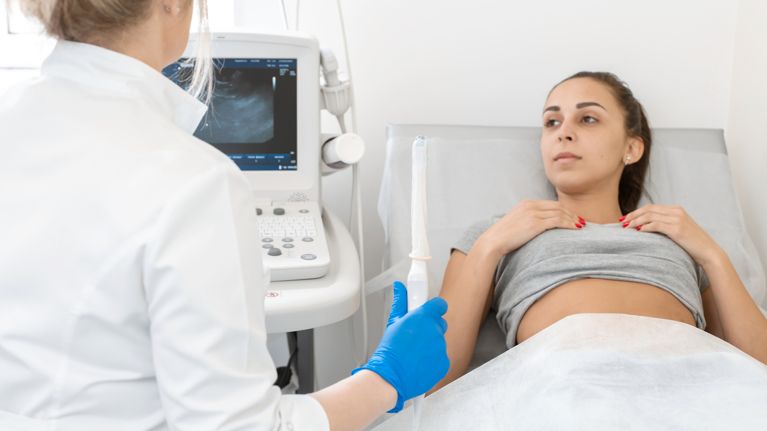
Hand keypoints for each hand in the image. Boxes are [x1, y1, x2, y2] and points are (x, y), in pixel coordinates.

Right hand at [353, 281, 448, 411]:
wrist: (390, 377)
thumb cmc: (389, 351)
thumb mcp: (393, 322)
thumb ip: (400, 302)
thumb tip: (399, 287)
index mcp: (424, 317)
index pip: (440, 304)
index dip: (434, 308)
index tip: (428, 311)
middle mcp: (435, 330)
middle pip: (440, 323)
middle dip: (430, 328)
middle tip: (415, 336)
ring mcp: (441, 347)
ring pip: (440, 341)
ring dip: (430, 345)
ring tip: (413, 352)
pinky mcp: (444, 362)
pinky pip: (441, 357)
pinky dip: (433, 360)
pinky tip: (419, 362)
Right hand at [478, 200, 583, 256]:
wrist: (493, 241)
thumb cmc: (502, 237)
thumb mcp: (515, 223)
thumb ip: (526, 220)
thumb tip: (535, 228)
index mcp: (526, 204)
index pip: (550, 204)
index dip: (563, 210)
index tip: (572, 216)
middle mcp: (530, 205)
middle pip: (557, 206)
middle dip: (571, 213)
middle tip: (581, 221)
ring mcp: (533, 214)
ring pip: (560, 213)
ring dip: (572, 219)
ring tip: (581, 225)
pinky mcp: (535, 223)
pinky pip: (558, 221)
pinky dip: (569, 223)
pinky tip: (575, 228)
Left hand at [621, 204, 722, 265]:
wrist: (708, 252)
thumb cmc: (692, 244)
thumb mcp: (678, 230)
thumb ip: (666, 225)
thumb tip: (646, 227)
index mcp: (676, 209)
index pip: (651, 207)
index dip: (637, 212)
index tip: (627, 218)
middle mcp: (676, 211)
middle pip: (649, 209)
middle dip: (633, 215)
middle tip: (622, 222)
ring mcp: (677, 219)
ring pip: (650, 216)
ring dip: (636, 221)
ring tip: (627, 228)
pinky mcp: (677, 229)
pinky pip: (656, 225)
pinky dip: (645, 227)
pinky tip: (638, 231)